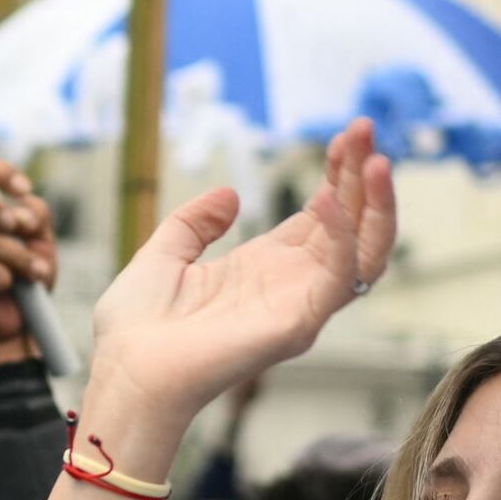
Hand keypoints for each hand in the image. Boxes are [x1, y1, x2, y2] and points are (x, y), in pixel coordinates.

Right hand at [0, 162, 57, 363]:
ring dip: (20, 256)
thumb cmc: (25, 278)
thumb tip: (24, 210)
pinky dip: (8, 279)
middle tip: (19, 226)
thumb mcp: (39, 241)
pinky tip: (14, 288)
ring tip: (37, 273)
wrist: (19, 327)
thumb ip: (35, 217)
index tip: (25, 188)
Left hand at [77, 121, 396, 480]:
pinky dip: (341, 236)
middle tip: (365, 127)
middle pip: (351, 224)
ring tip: (371, 158)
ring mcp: (300, 306)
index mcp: (265, 268)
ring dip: (375, 203)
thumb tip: (228, 195)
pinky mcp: (297, 325)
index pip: (323, 215)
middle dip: (363, 175)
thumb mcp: (163, 254)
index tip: (346, 133)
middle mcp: (292, 285)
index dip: (338, 173)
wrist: (125, 372)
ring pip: (365, 252)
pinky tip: (326, 196)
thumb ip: (195, 223)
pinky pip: (338, 277)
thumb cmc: (137, 329)